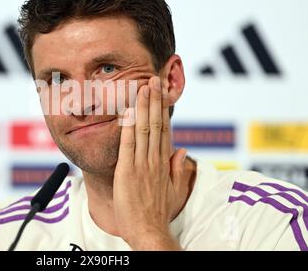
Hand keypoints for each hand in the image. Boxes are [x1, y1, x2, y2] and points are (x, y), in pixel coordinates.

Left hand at [113, 76, 189, 249]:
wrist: (149, 231)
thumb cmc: (159, 212)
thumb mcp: (175, 189)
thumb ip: (178, 168)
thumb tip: (182, 150)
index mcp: (164, 162)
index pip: (164, 130)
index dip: (162, 110)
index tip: (160, 93)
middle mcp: (155, 159)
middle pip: (156, 124)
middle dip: (154, 100)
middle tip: (152, 79)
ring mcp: (142, 164)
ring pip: (144, 129)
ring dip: (143, 107)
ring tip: (142, 87)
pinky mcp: (128, 171)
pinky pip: (128, 145)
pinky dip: (128, 127)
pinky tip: (128, 111)